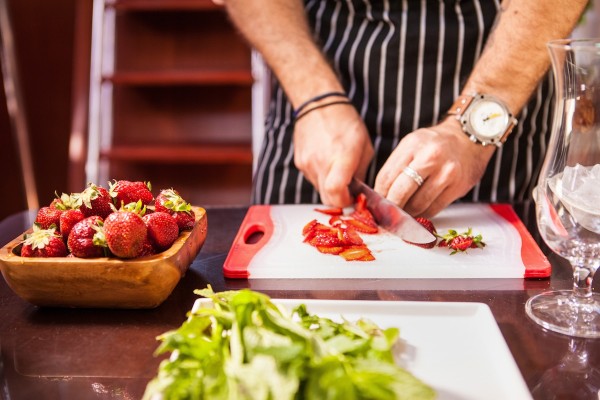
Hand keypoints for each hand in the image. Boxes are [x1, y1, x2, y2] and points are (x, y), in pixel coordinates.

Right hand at [293, 103, 373, 206]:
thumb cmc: (346, 122)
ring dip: (330, 187)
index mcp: (341, 158)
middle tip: (348, 189)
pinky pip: (312, 179)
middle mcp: (321, 163)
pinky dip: (321, 177)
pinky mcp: (300, 163)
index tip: (353, 198)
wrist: (318, 104)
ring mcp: (307, 164)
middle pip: (327, 199)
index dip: (345, 202)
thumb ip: (361, 173)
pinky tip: (326, 161)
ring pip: (320, 190)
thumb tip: (358, 192)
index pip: (336, 193)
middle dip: (339, 199)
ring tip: (336, 168)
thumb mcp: (364, 146)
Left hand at [374, 117, 495, 216]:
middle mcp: (430, 157)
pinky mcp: (458, 187)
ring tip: (404, 212)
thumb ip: (396, 166)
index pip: (386, 177)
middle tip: (387, 214)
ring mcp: (446, 173)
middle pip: (400, 193)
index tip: (376, 204)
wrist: (469, 138)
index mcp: (413, 145)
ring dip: (408, 213)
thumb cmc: (435, 143)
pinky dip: (423, 213)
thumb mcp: (412, 145)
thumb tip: (380, 195)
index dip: (378, 196)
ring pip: (418, 204)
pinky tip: (420, 210)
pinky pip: (434, 208)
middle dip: (391, 208)